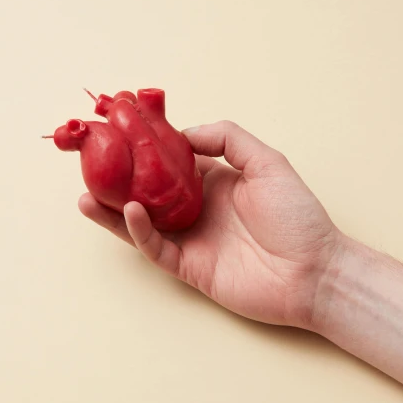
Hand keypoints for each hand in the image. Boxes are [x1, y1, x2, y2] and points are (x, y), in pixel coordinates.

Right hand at [79, 121, 341, 329]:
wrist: (315, 271)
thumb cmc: (298, 217)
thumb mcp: (268, 162)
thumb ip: (228, 139)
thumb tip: (184, 133)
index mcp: (215, 181)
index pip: (171, 161)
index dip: (147, 147)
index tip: (121, 131)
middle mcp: (198, 208)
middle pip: (148, 192)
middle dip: (120, 179)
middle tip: (91, 163)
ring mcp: (192, 239)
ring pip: (142, 223)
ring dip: (113, 210)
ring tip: (86, 193)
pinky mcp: (189, 268)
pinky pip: (156, 248)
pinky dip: (139, 232)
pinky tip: (127, 211)